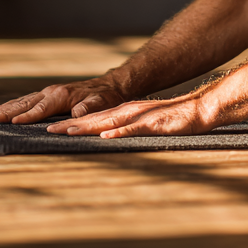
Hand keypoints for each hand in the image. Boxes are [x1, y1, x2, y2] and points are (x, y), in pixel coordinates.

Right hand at [0, 74, 127, 124]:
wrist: (109, 86)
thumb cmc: (105, 97)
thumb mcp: (101, 103)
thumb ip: (88, 109)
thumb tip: (76, 114)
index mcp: (61, 96)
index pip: (41, 108)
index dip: (27, 116)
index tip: (12, 122)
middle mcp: (51, 93)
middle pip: (24, 103)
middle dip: (5, 111)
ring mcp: (47, 94)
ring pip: (22, 101)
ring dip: (4, 108)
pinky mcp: (46, 97)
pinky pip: (26, 101)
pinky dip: (11, 106)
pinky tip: (0, 111)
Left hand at [45, 93, 212, 138]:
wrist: (199, 110)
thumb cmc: (173, 120)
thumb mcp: (144, 126)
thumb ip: (127, 129)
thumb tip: (106, 137)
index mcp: (125, 113)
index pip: (93, 119)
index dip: (72, 125)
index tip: (50, 131)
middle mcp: (128, 112)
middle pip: (95, 120)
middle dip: (71, 126)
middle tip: (48, 132)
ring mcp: (140, 117)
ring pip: (109, 122)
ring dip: (88, 127)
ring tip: (68, 132)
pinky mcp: (154, 123)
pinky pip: (134, 128)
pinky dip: (119, 131)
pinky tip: (106, 135)